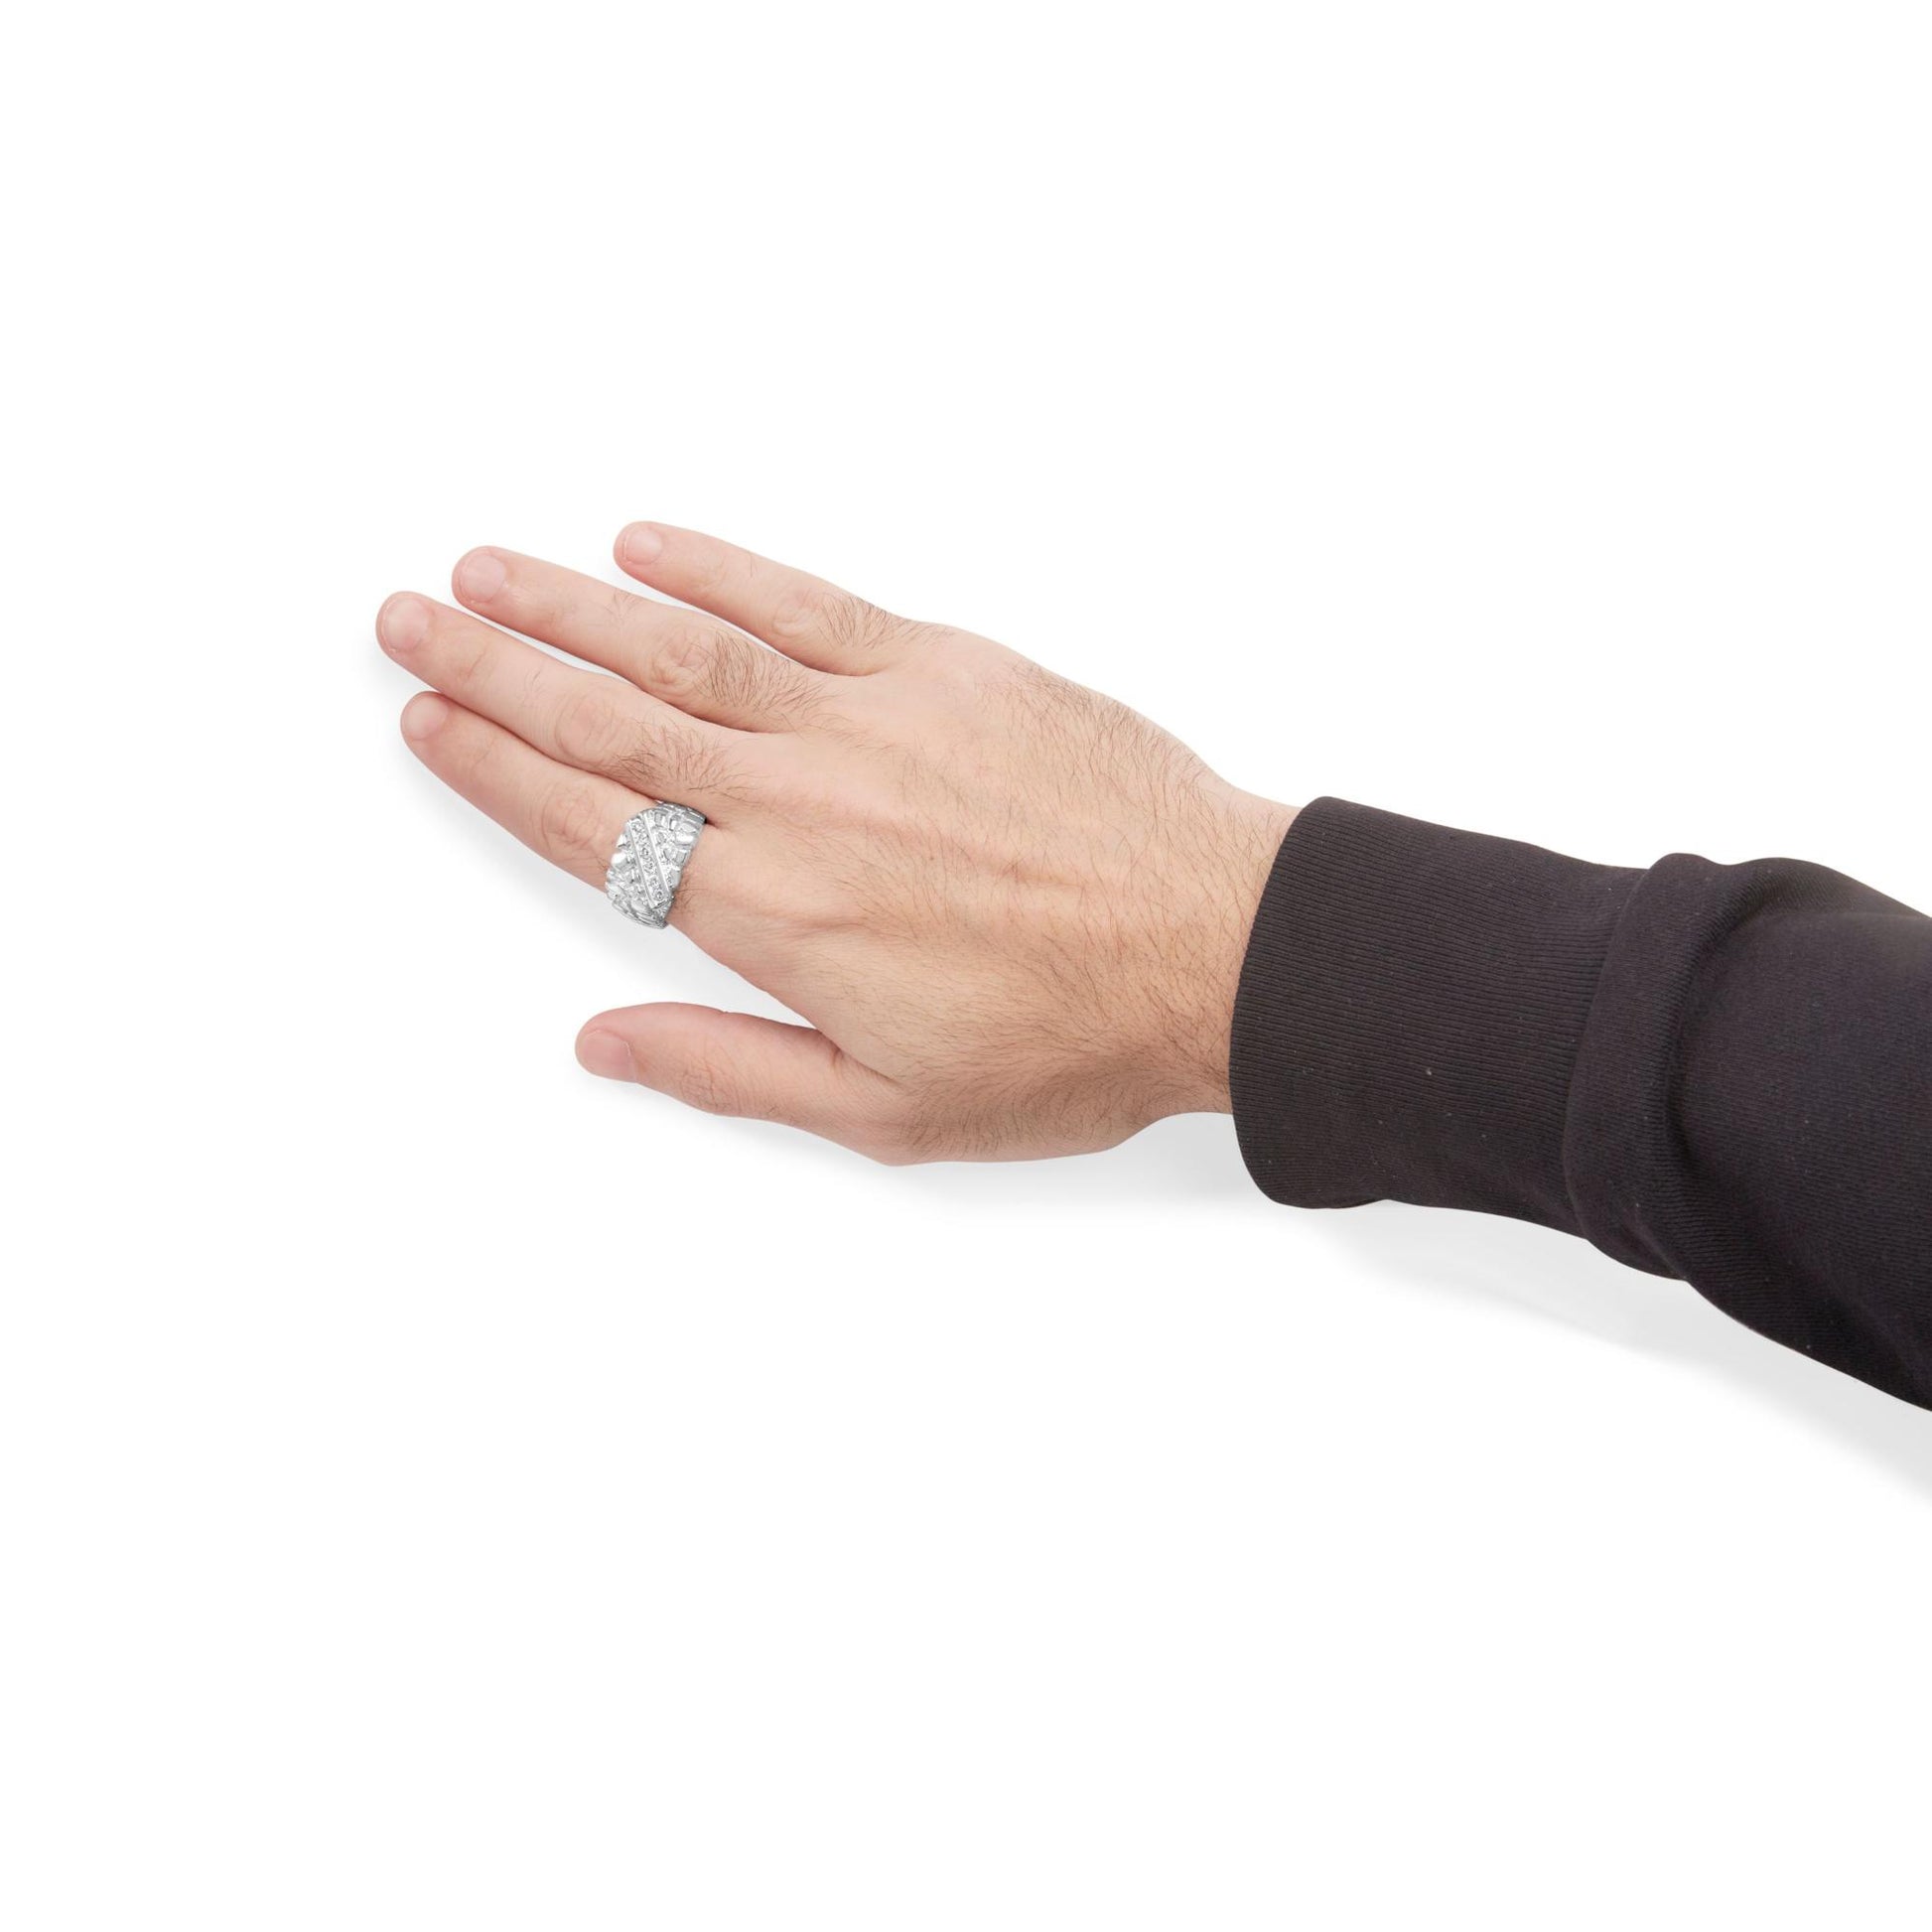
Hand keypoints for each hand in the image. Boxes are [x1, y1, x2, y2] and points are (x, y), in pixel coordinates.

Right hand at [378, 527, 1295, 1161]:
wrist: (1217, 949)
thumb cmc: (1070, 1041)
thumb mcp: (887, 1112)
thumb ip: (729, 1069)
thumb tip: (604, 1044)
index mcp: (772, 911)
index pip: (590, 823)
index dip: (494, 768)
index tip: (429, 722)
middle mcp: (799, 799)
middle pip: (608, 716)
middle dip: (492, 664)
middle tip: (407, 617)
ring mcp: (869, 717)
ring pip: (683, 643)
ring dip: (570, 602)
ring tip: (487, 571)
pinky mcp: (945, 663)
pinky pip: (804, 600)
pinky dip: (716, 564)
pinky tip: (647, 540)